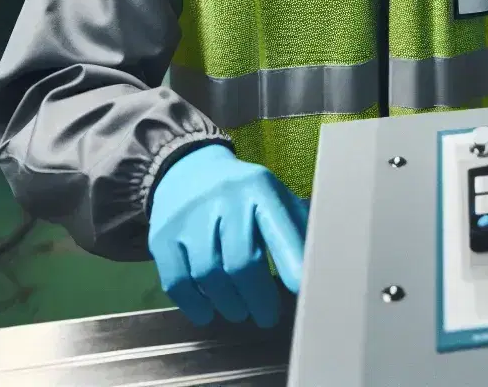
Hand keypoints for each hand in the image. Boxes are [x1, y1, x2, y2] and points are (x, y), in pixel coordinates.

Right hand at [148, 144, 308, 328]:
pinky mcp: (162, 237)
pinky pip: (177, 282)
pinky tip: (208, 312)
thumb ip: (298, 228)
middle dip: (258, 298)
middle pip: (241, 262)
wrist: (187, 170)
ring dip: (228, 304)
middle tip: (267, 316)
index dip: (292, 264)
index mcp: (259, 189)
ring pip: (209, 275)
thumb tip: (324, 265)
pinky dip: (194, 304)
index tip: (302, 291)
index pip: (279, 230)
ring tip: (239, 311)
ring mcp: (189, 218)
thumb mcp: (274, 197)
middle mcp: (223, 200)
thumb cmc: (244, 193)